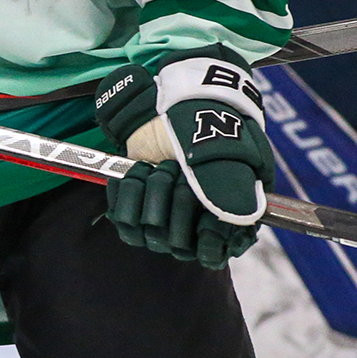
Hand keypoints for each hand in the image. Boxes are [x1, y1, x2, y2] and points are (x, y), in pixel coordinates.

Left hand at [94, 54, 273, 267]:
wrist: (171, 103)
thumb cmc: (207, 126)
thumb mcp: (228, 154)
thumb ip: (231, 192)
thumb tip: (232, 229)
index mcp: (227, 219)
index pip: (211, 254)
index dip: (203, 233)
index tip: (203, 205)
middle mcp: (194, 225)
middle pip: (176, 244)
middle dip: (176, 199)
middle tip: (181, 169)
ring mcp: (164, 218)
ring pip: (149, 232)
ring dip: (153, 191)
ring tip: (163, 165)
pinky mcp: (135, 206)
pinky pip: (123, 219)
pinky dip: (129, 189)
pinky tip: (141, 169)